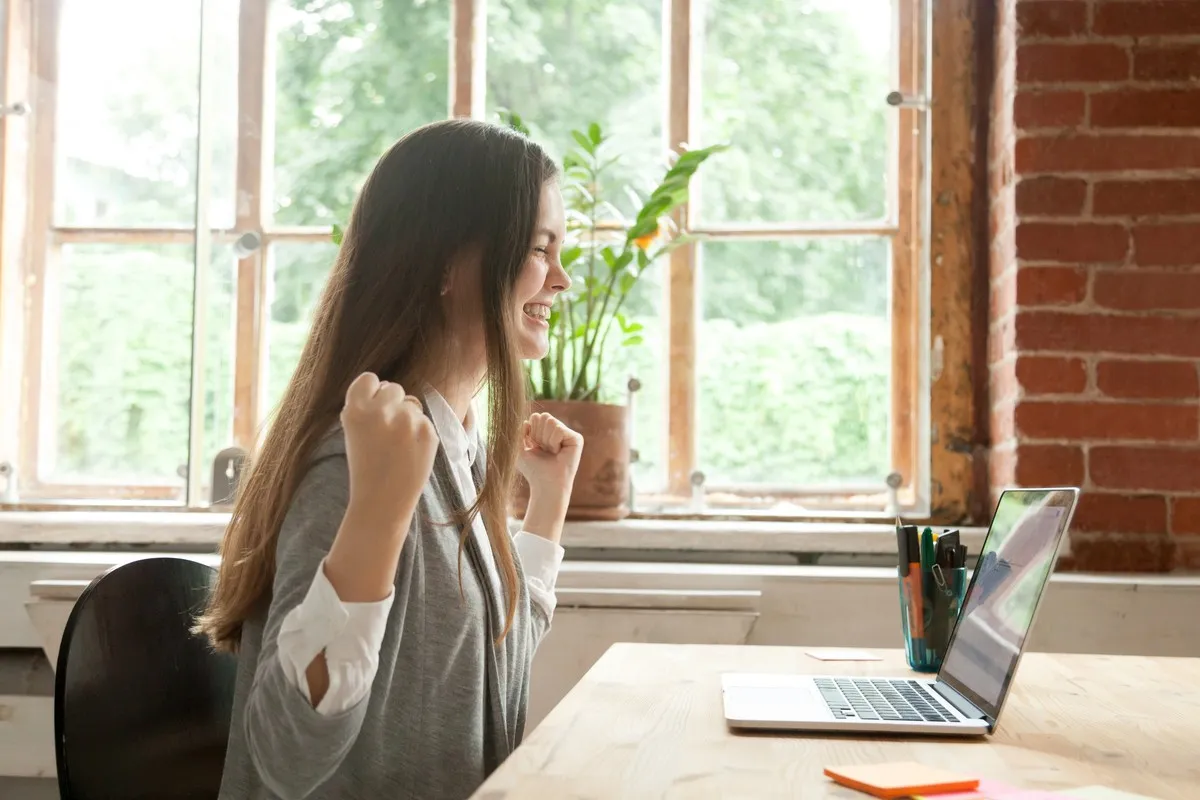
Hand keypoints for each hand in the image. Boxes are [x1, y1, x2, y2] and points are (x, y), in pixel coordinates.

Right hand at [340, 373, 437, 531]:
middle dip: (391, 404)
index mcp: (356, 411)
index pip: (368, 379)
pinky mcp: (428, 432)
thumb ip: (366, 406)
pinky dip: (419, 433)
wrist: (382, 501)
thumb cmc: (366, 465)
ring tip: (397, 446)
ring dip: (406, 418)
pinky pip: (424, 420)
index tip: (371, 409)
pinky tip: (409, 453)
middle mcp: (381, 412)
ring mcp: (407, 421)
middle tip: (386, 432)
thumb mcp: (353, 432)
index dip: (371, 393)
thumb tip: (385, 385)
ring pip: (412, 404)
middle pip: (393, 388)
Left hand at [517, 412, 582, 502]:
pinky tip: (559, 453)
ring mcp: (568, 434)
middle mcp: (559, 431)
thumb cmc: (533, 470)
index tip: (535, 447)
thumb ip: (518, 433)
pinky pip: (559, 429)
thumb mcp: (519, 450)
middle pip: (544, 416)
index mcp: (547, 432)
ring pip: (551, 421)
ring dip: (546, 440)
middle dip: (539, 435)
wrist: (546, 484)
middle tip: (544, 451)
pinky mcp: (577, 439)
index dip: (532, 432)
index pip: (536, 416)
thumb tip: (526, 421)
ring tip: (552, 453)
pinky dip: (554, 442)